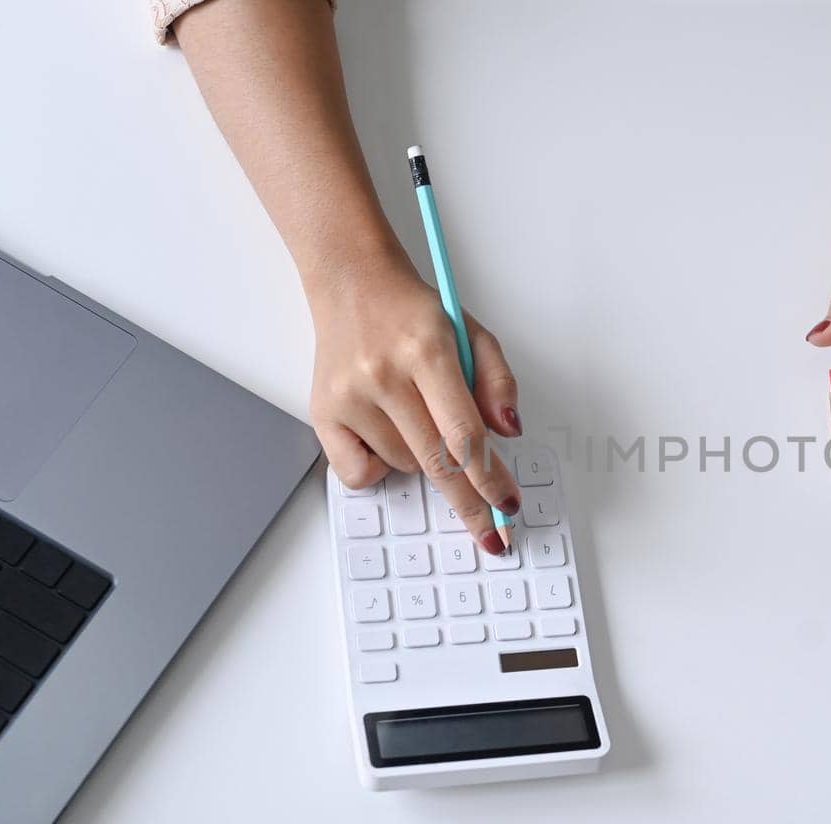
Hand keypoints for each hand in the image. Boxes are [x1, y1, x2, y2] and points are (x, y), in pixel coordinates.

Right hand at [307, 248, 522, 553]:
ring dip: (422, 458)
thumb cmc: (412, 312)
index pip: (465, 433)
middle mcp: (383, 375)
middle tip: (491, 533)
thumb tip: (508, 432)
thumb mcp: (470, 331)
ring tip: (414, 414)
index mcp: (426, 350)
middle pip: (437, 462)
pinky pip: (359, 474)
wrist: (351, 282)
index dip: (490, 477)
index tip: (507, 506)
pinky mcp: (322, 413)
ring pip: (404, 466)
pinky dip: (379, 467)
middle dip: (469, 503)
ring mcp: (349, 397)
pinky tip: (386, 434)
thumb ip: (497, 380)